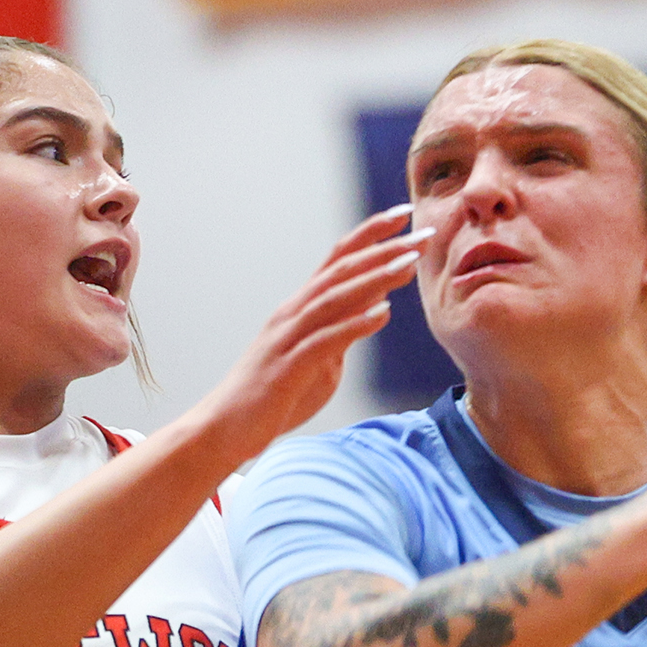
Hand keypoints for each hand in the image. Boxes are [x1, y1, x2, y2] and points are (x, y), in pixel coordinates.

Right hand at [198, 207, 423, 461]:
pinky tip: (383, 315)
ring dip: (373, 278)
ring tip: (408, 264)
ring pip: (333, 297)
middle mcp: (292, 314)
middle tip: (422, 234)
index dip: (371, 235)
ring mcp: (287, 338)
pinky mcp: (287, 367)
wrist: (223, 430)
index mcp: (300, 309)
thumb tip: (374, 313)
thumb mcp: (317, 359)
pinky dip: (354, 325)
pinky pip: (324, 340)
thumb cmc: (270, 398)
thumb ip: (342, 333)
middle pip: (341, 269)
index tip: (404, 216)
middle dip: (383, 249)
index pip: (338, 259)